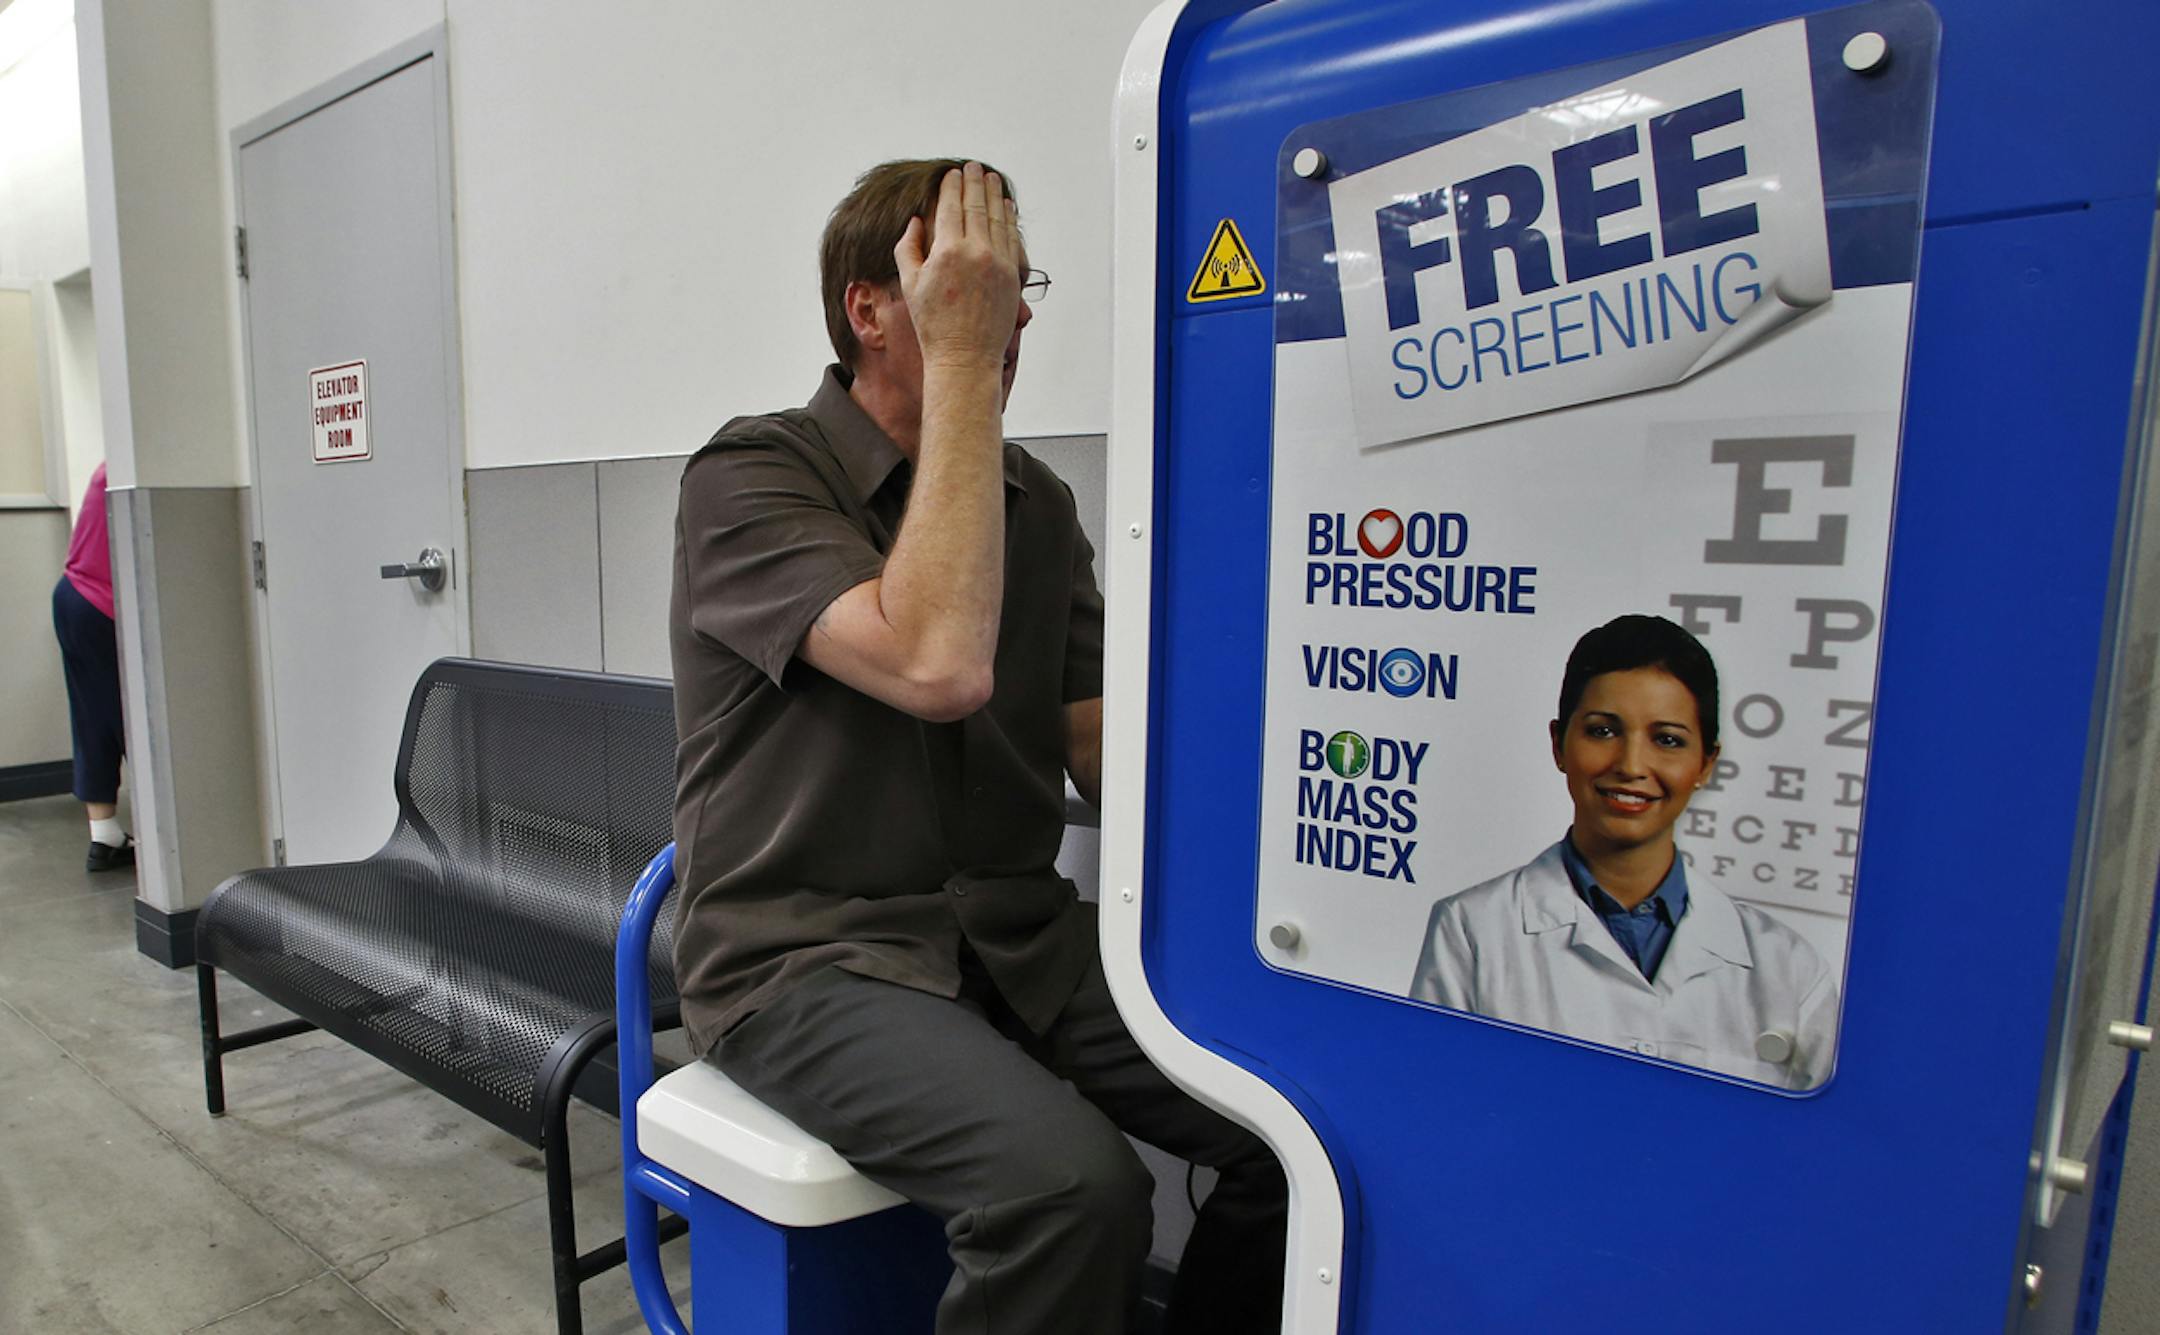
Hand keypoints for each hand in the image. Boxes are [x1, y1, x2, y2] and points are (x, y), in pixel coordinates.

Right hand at [894, 163, 1021, 373]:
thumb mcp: (910, 283)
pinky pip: (1012, 238)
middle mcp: (975, 252)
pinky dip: (1009, 219)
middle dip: (975, 182)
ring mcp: (997, 262)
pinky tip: (1007, 208)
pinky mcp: (1012, 275)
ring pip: (998, 218)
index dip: (952, 187)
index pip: (951, 207)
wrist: (964, 355)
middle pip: (977, 205)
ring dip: (995, 195)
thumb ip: (908, 247)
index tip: (953, 174)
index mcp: (946, 251)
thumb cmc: (933, 324)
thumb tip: (916, 222)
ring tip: (992, 179)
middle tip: (974, 167)